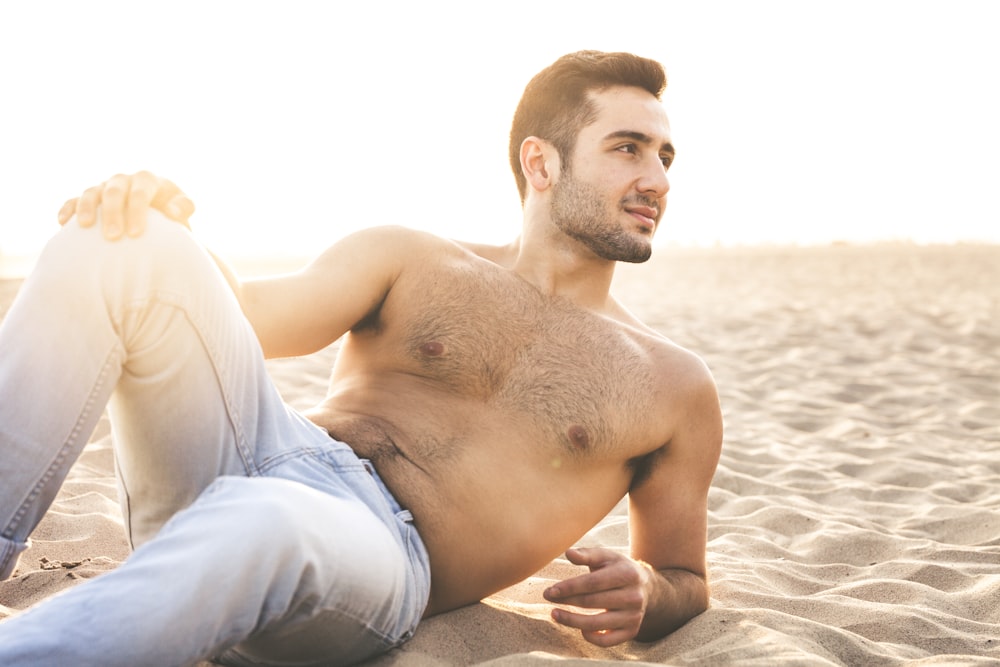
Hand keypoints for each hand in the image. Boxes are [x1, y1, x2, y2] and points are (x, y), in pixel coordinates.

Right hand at [57, 171, 194, 239]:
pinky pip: (74, 199)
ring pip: (91, 192)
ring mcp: (105, 187)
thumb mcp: (183, 209)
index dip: (137, 211)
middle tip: (113, 237)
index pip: (141, 192)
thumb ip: (183, 208)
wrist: (156, 215)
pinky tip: (62, 222)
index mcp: (148, 180)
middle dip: (112, 213)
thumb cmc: (172, 214)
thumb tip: (173, 213)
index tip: (136, 234)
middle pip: (114, 192)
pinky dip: (68, 208)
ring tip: (84, 226)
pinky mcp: (90, 197)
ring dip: (86, 208)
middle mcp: (124, 180)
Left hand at [543, 547, 652, 646]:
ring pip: (596, 623)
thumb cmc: (617, 568)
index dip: (569, 588)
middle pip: (592, 602)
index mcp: (627, 574)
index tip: (550, 591)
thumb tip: (568, 553)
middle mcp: (634, 597)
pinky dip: (591, 637)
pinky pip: (607, 641)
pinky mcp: (632, 631)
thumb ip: (586, 554)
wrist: (645, 587)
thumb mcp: (606, 556)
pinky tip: (579, 629)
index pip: (592, 583)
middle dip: (566, 601)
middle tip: (547, 597)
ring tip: (554, 614)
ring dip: (571, 621)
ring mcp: (634, 616)